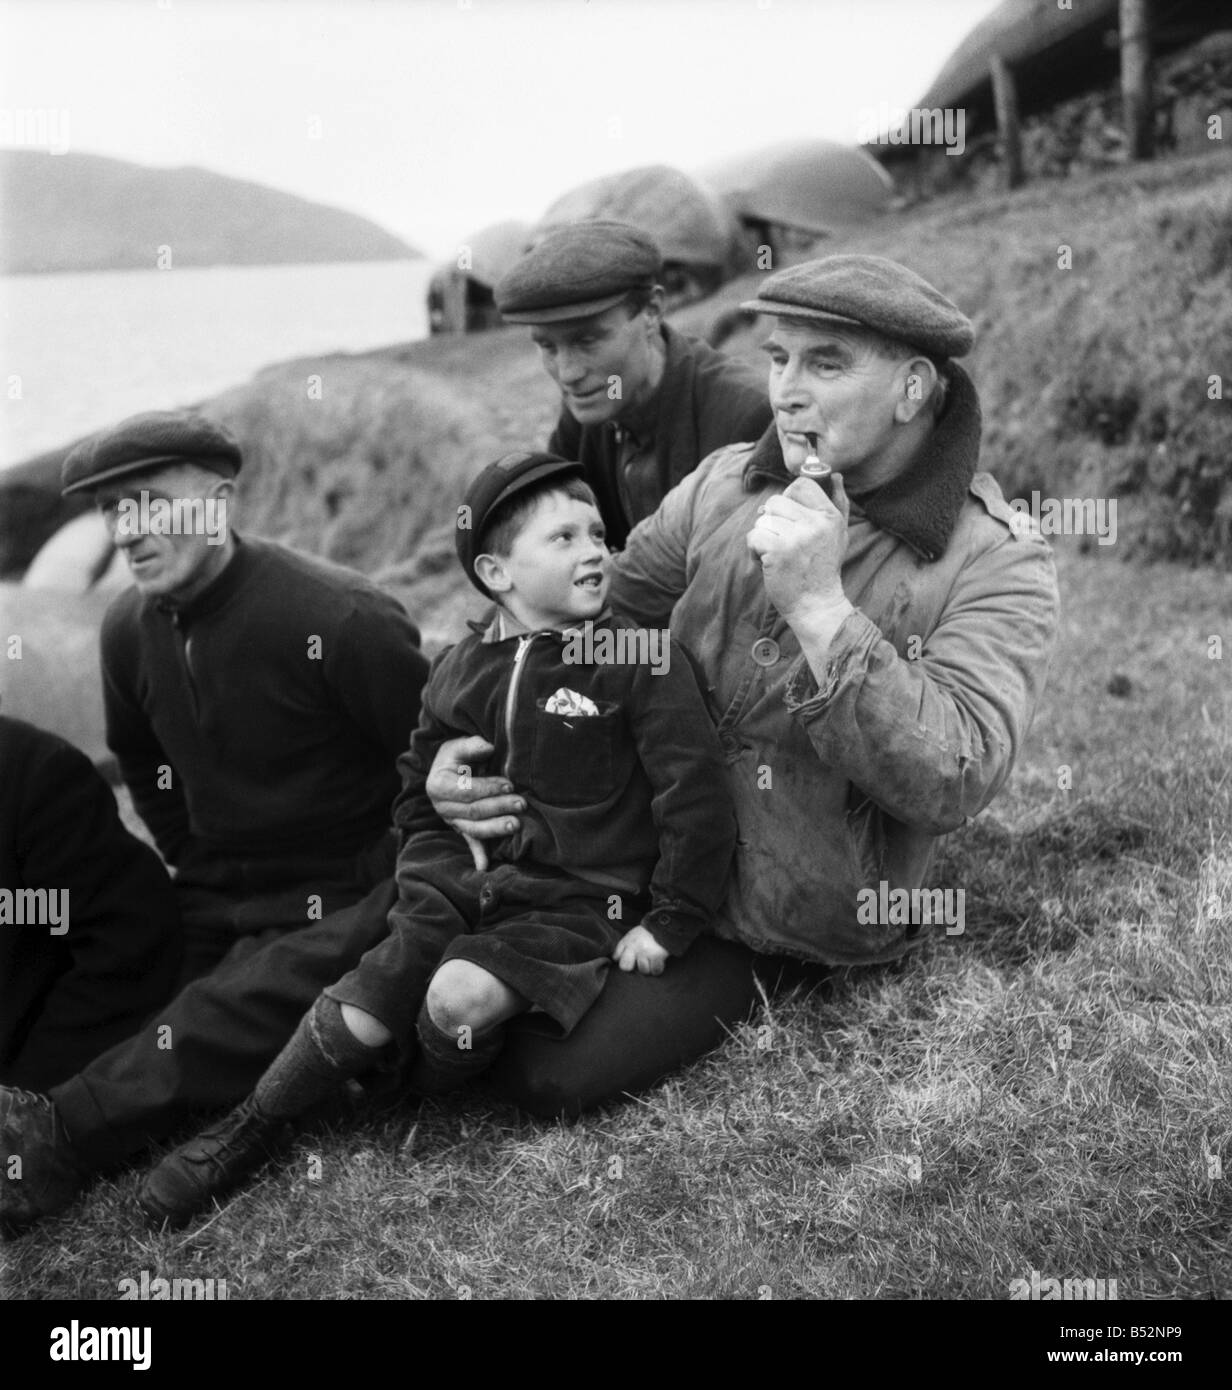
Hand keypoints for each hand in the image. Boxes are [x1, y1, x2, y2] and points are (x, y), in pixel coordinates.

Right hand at [426, 735, 524, 871]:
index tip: (509, 785)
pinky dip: (478, 855)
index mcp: (438, 785)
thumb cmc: (456, 755)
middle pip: (473, 811)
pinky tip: (485, 867)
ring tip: (516, 825)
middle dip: (498, 808)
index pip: (466, 791)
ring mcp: (452, 821)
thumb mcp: (458, 744)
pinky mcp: (461, 828)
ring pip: (474, 829)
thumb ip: (472, 745)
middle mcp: (442, 807)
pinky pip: (470, 842)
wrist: (447, 768)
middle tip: (522, 804)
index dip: (488, 788)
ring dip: (495, 829)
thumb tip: (487, 747)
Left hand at [612, 924, 669, 975]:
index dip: (621, 960)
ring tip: (651, 961)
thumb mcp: (633, 934)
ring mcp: (645, 952)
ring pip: (643, 970)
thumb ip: (624, 946)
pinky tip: (658, 963)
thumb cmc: (648, 932)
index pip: (617, 956)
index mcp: (627, 941)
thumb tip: (615, 959)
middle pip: (625, 967)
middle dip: (630, 968)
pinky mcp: (657, 956)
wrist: (664, 925)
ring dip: (648, 968)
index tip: (628, 959)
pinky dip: (657, 969)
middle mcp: (634, 947)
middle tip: (638, 963)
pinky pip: (655, 970)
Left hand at [746, 472, 850, 621]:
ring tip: (777, 553)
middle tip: (782, 540)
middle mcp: (815, 523)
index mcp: (830, 516)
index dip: (789, 497)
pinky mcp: (778, 551)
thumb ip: (839, 503)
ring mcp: (796, 537)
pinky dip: (754, 550)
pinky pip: (753, 536)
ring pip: (763, 519)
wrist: (817, 605)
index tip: (789, 517)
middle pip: (776, 501)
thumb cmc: (824, 568)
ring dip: (764, 536)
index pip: (802, 484)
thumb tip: (837, 476)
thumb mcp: (839, 534)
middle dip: (773, 520)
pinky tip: (767, 562)